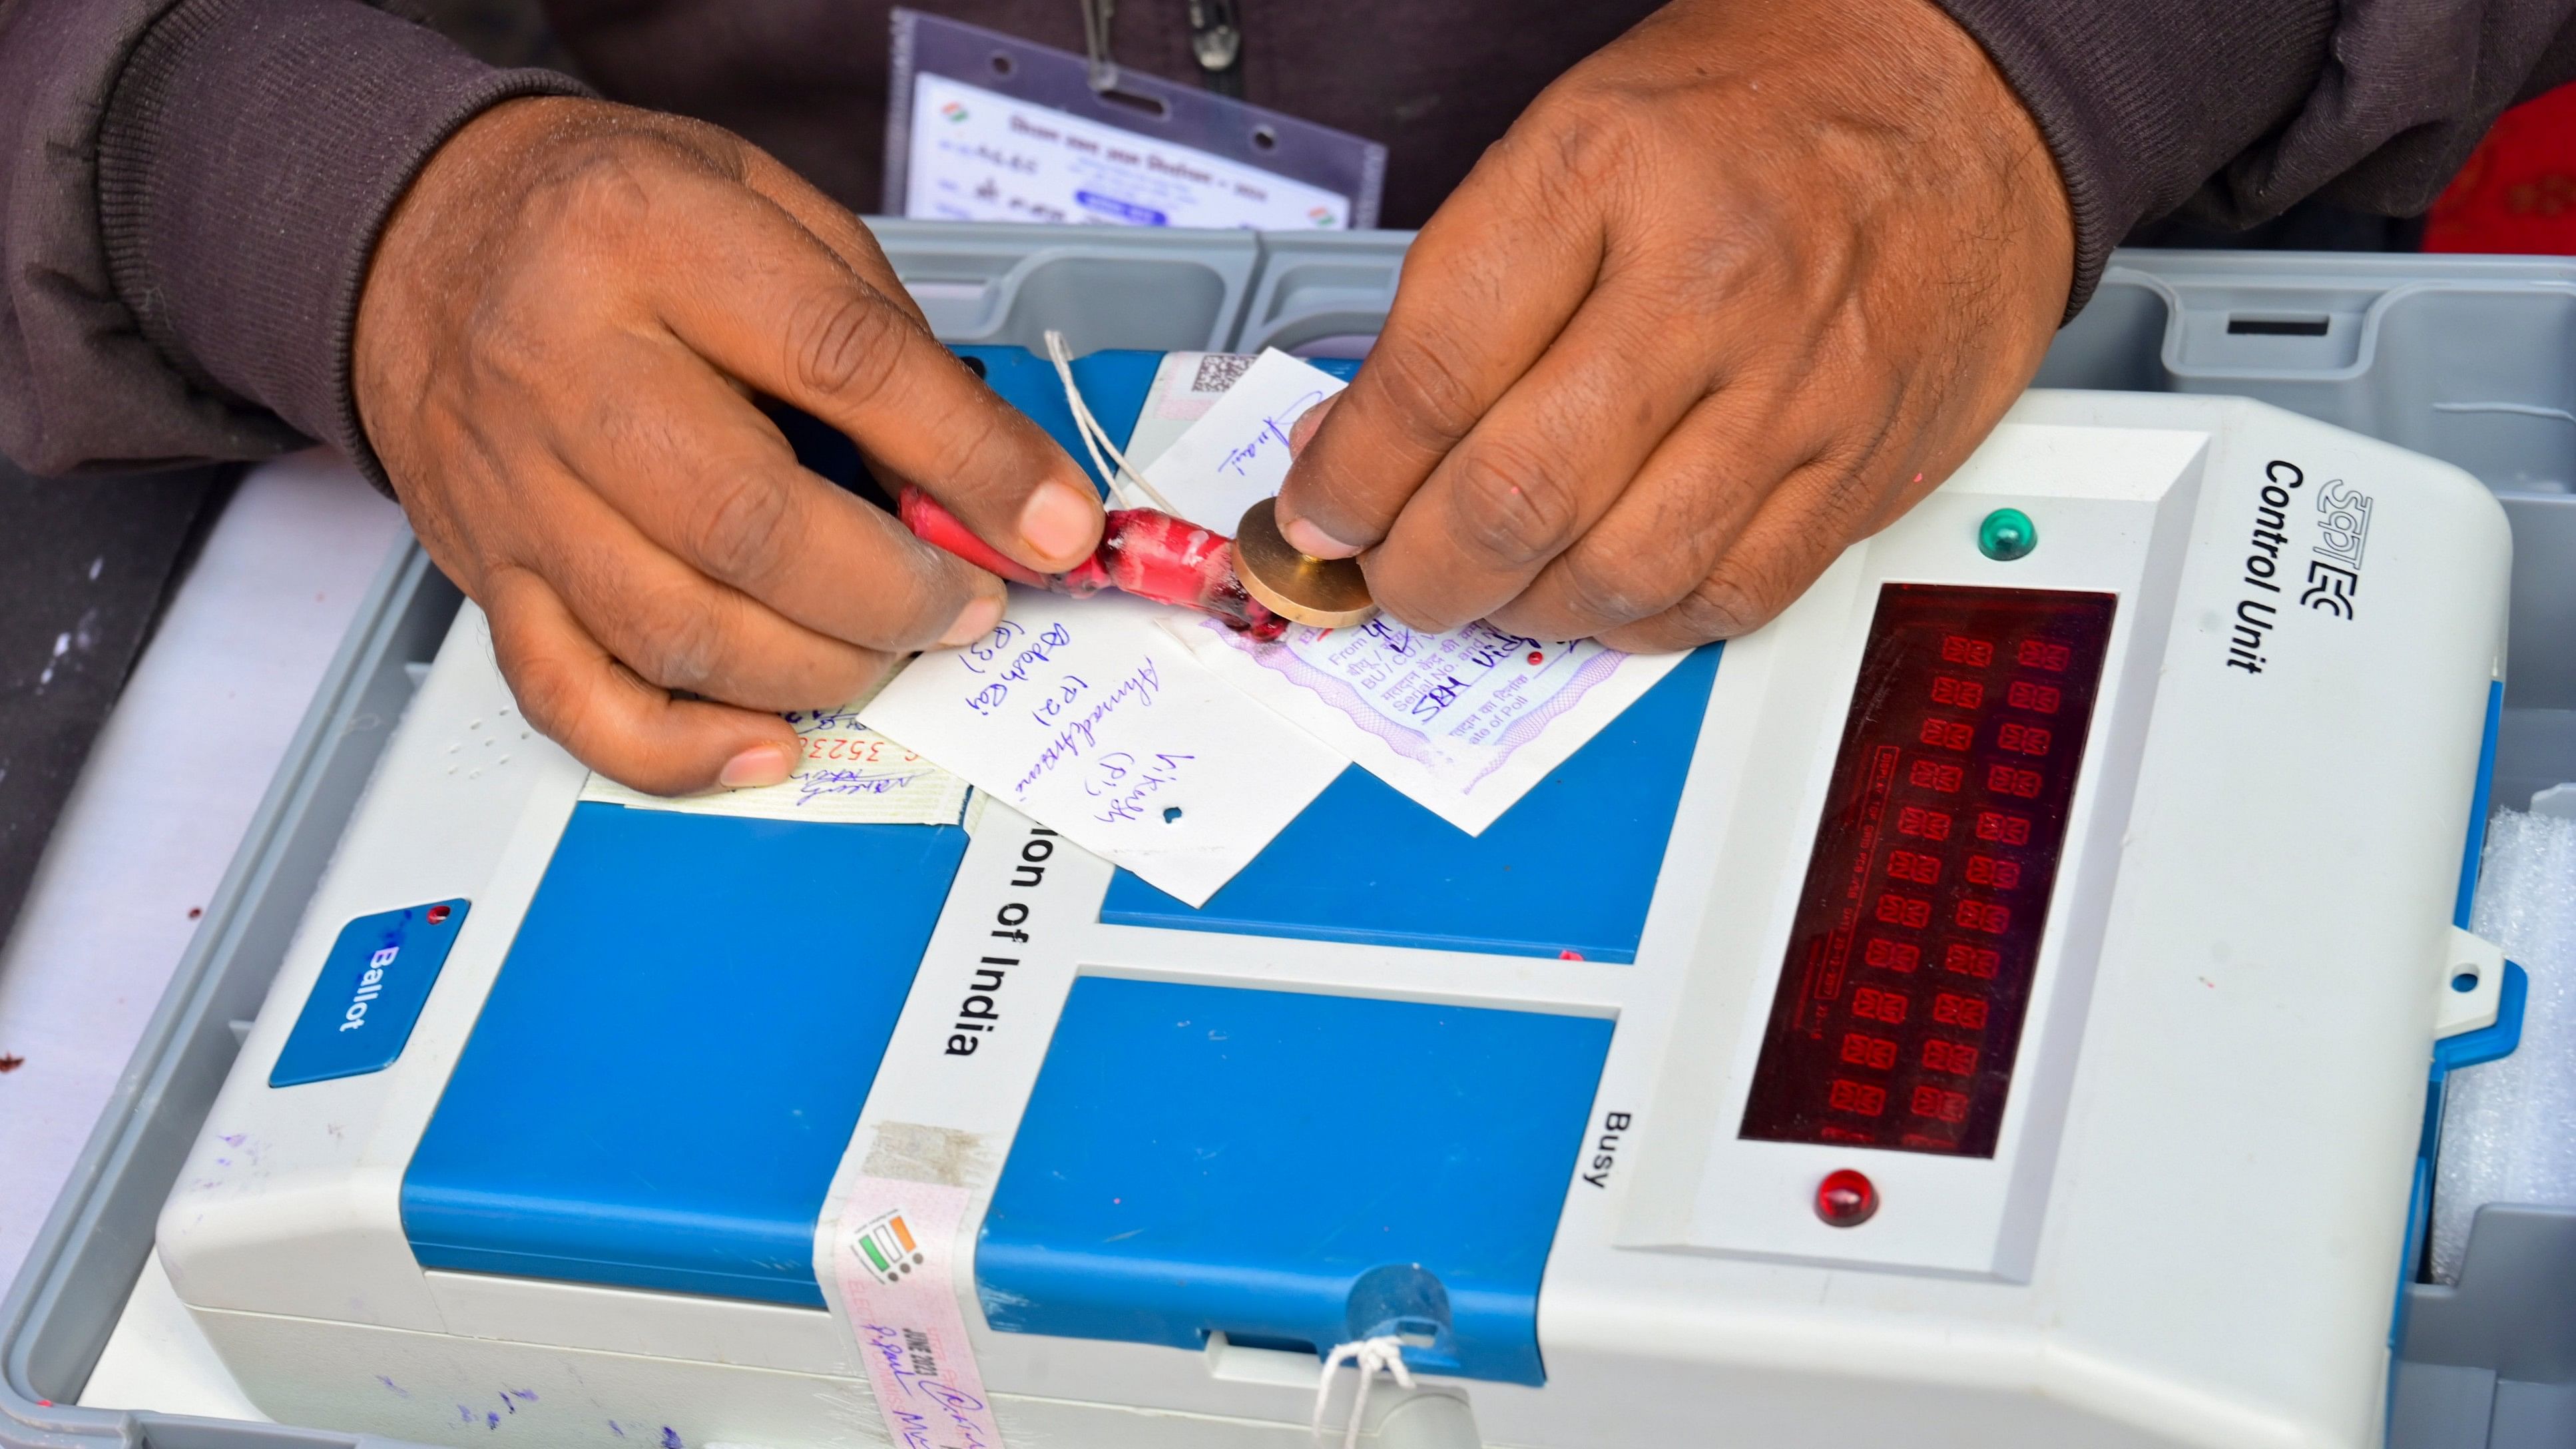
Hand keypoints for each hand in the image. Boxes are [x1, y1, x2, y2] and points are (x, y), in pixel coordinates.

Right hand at [355, 98, 1101, 792]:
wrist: (420, 234)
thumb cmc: (612, 219)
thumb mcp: (770, 211)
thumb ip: (885, 344)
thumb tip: (995, 492)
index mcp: (651, 239)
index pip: (841, 362)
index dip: (972, 460)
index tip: (1056, 526)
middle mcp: (563, 365)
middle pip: (750, 522)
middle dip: (895, 590)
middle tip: (969, 602)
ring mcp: (514, 486)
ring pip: (676, 627)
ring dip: (821, 665)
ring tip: (891, 645)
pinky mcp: (485, 574)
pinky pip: (573, 699)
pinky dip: (682, 746)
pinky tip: (770, 739)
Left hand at [1273, 0, 2072, 648]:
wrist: (1965, 95)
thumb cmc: (1761, 110)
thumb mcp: (1575, 136)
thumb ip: (1462, 290)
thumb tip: (1356, 444)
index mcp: (1606, 176)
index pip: (1432, 375)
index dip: (1351, 475)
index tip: (1320, 511)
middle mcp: (1707, 287)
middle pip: (1515, 496)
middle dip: (1418, 570)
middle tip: (1389, 574)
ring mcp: (1796, 387)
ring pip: (1616, 572)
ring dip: (1519, 610)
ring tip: (1488, 587)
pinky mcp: (1860, 467)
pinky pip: (1726, 597)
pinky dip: (1636, 623)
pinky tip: (1599, 593)